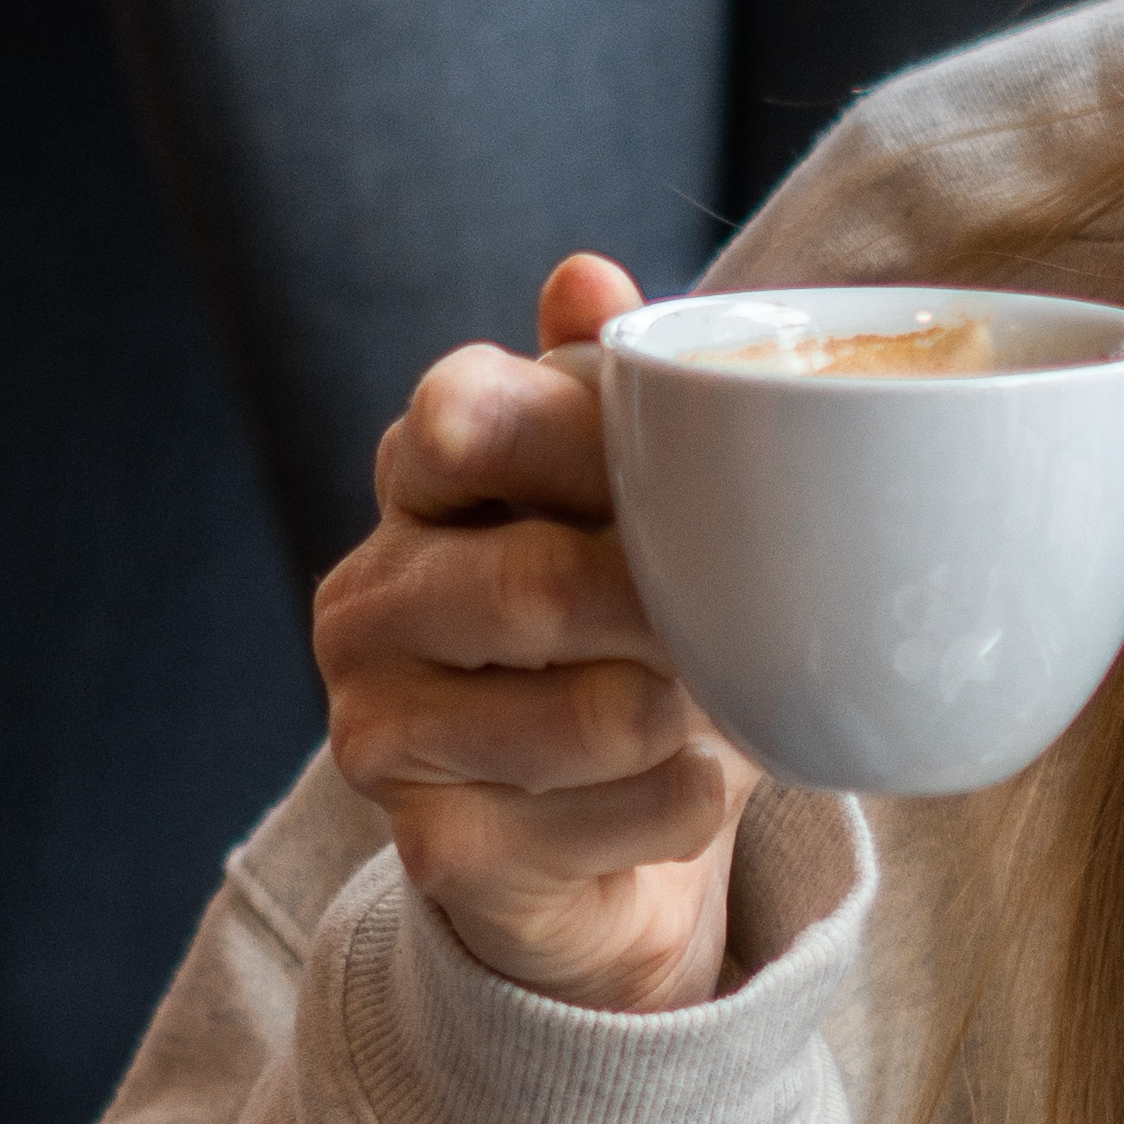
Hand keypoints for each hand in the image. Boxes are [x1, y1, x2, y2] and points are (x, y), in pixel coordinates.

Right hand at [313, 253, 752, 1013]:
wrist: (593, 837)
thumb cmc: (619, 631)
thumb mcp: (629, 501)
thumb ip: (613, 395)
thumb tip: (582, 274)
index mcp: (419, 483)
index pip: (459, 422)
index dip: (538, 426)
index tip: (615, 449)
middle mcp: (374, 601)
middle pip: (534, 585)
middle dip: (664, 606)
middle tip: (749, 610)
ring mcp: (383, 731)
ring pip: (584, 714)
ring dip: (688, 712)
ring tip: (718, 700)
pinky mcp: (436, 849)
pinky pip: (605, 820)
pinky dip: (683, 802)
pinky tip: (690, 785)